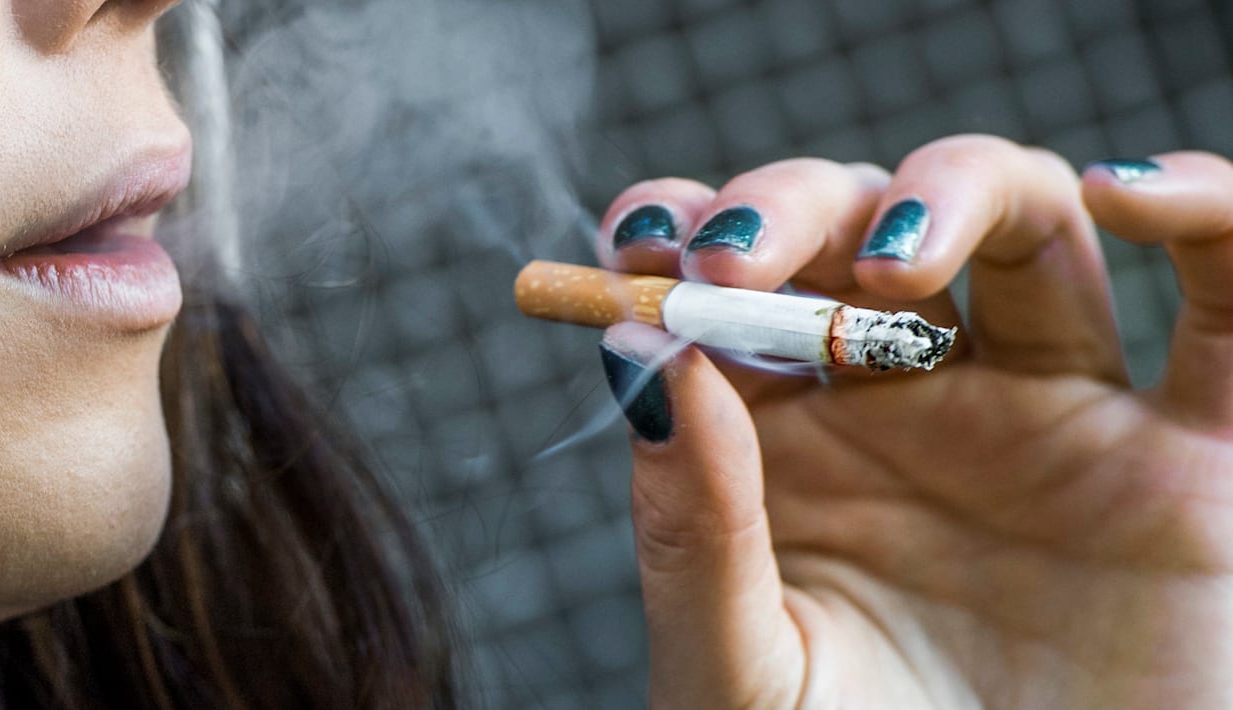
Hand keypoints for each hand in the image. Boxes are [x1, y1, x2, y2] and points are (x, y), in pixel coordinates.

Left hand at [596, 135, 1232, 708]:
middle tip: (734, 259)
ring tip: (893, 268)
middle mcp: (914, 403)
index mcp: (793, 440)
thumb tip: (643, 359)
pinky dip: (1206, 219)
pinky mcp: (1184, 459)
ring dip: (954, 192)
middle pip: (863, 229)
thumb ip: (692, 527)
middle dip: (796, 209)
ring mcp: (1048, 414)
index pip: (735, 288)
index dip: (683, 234)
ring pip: (1024, 224)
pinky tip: (1132, 197)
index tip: (639, 242)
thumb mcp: (739, 670)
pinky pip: (1225, 306)